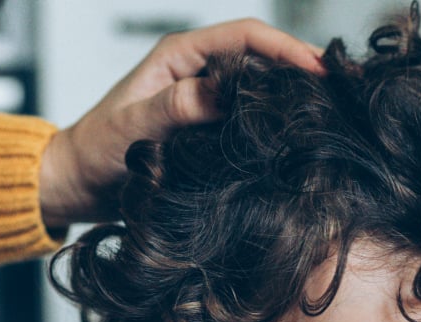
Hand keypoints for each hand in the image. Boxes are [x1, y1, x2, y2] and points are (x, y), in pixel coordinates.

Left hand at [38, 18, 323, 227]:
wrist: (78, 184)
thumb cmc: (95, 152)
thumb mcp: (131, 129)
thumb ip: (173, 109)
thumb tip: (221, 96)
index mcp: (179, 56)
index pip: (246, 37)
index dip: (287, 49)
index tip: (320, 70)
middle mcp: (196, 72)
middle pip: (262, 56)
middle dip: (302, 68)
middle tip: (342, 90)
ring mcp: (203, 99)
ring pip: (259, 87)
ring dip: (293, 95)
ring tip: (332, 111)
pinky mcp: (206, 127)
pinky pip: (248, 117)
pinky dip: (275, 122)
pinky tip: (297, 138)